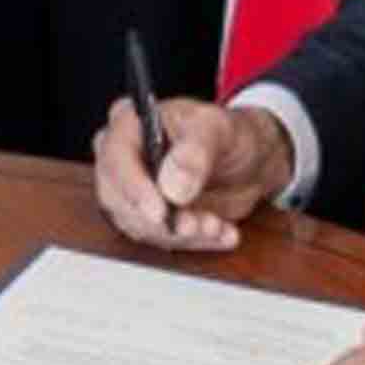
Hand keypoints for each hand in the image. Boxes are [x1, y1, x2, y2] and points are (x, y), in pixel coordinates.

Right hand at [93, 95, 295, 249]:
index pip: (115, 157)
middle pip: (118, 198)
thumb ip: (195, 152)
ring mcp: (134, 189)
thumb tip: (172, 186)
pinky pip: (161, 239)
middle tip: (198, 224)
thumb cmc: (229, 134)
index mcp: (131, 122)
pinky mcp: (149, 216)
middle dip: (160, 220)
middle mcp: (124, 156)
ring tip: (217, 225)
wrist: (249, 160)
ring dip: (182, 234)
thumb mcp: (219, 130)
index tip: (160, 212)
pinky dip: (194, 241)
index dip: (134, 188)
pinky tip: (221, 232)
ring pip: (140, 225)